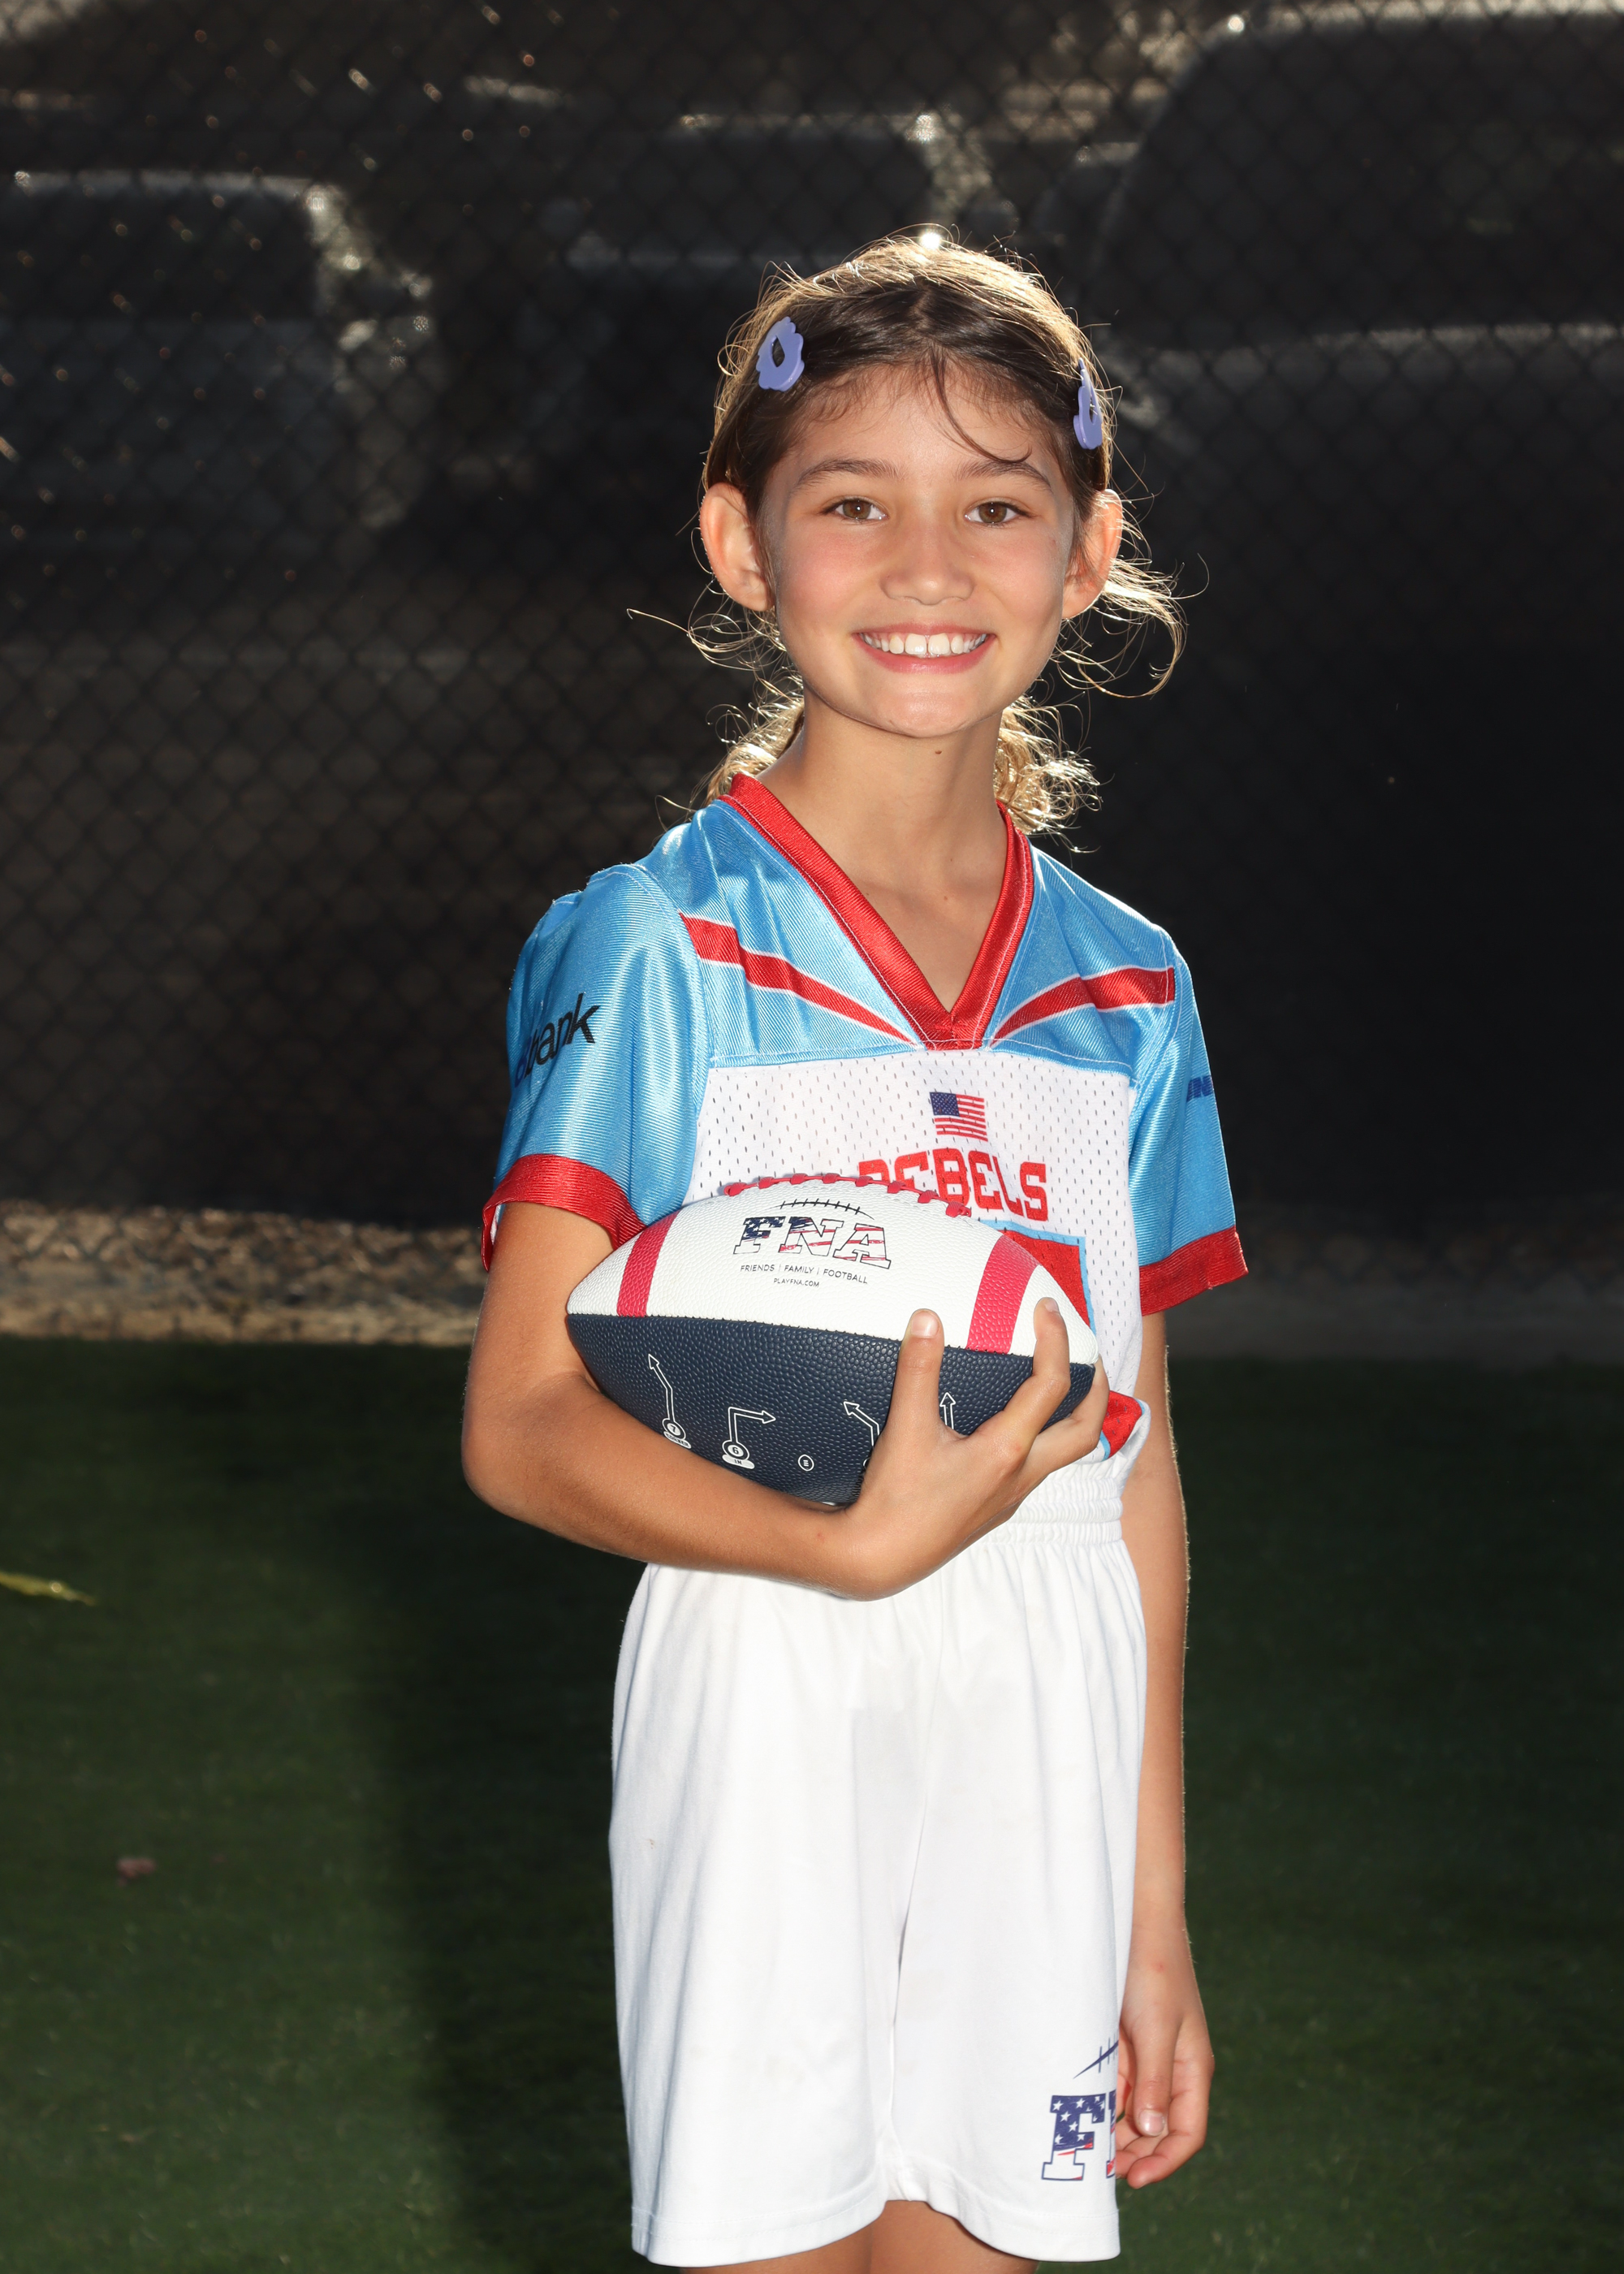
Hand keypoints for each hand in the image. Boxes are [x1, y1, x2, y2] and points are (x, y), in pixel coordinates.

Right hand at [825, 1299, 1109, 1599]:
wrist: (881, 1559)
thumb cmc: (894, 1498)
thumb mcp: (905, 1428)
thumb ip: (919, 1370)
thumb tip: (929, 1318)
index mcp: (1007, 1451)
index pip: (1051, 1386)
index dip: (1056, 1340)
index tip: (1045, 1309)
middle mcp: (1021, 1475)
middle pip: (1085, 1432)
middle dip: (1097, 1390)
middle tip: (1088, 1354)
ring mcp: (1012, 1496)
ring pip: (1063, 1454)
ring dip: (1072, 1417)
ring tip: (1058, 1384)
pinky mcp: (996, 1507)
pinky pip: (1036, 1467)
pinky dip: (1041, 1437)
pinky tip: (1011, 1424)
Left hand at [1113, 1912, 1213, 2186]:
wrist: (1138, 1924)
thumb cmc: (1155, 1972)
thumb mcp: (1156, 2030)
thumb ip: (1155, 2081)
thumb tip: (1153, 2131)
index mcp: (1192, 2070)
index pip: (1186, 2133)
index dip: (1163, 2161)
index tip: (1133, 2179)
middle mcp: (1172, 2070)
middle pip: (1158, 2129)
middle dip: (1134, 2152)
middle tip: (1099, 2168)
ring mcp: (1148, 2058)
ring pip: (1134, 2111)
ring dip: (1115, 2132)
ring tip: (1086, 2147)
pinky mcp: (1126, 2044)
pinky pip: (1117, 2086)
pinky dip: (1104, 2104)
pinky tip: (1082, 2114)